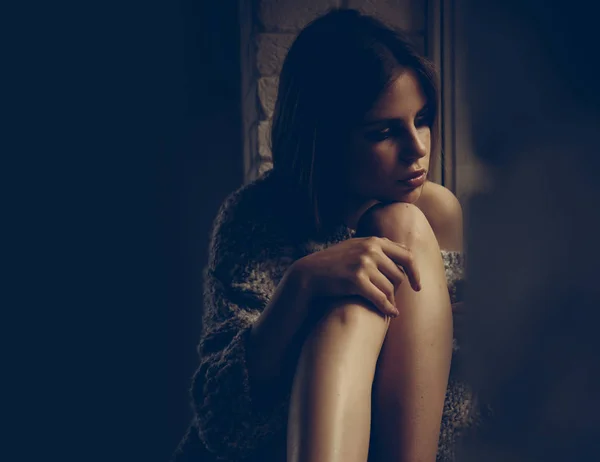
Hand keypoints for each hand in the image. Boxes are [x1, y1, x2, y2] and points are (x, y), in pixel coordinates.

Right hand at [291, 236, 420, 316]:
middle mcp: (371, 249)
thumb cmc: (334, 262)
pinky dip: (388, 307)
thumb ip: (378, 247)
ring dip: (390, 300)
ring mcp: (363, 263)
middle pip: (398, 274)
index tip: (417, 286)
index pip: (406, 255)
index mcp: (374, 241)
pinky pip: (380, 297)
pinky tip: (391, 313)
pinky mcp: (356, 279)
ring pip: (390, 287)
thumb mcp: (356, 247)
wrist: (310, 273)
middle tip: (394, 300)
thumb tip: (403, 248)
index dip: (415, 272)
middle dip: (398, 290)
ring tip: (387, 308)